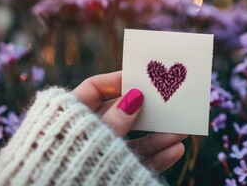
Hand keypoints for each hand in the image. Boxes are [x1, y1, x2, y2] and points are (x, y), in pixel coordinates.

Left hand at [72, 71, 186, 172]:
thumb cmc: (64, 160)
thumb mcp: (91, 137)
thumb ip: (115, 118)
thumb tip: (135, 96)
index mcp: (70, 115)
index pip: (95, 89)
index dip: (118, 80)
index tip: (141, 77)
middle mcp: (86, 133)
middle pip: (122, 115)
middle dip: (148, 111)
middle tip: (171, 103)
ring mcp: (99, 153)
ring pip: (133, 140)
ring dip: (159, 136)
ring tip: (182, 131)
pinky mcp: (110, 170)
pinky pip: (134, 161)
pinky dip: (155, 157)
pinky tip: (174, 150)